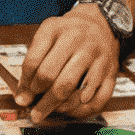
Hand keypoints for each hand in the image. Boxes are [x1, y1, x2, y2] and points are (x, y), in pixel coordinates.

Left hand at [17, 4, 118, 122]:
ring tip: (52, 110)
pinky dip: (82, 110)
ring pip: (74, 91)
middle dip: (41, 100)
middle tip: (36, 111)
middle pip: (52, 77)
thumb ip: (32, 64)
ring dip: (59, 107)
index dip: (26, 84)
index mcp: (55, 28)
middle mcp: (77, 39)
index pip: (33, 62)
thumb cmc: (68, 34)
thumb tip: (23, 98)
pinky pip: (96, 100)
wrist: (101, 23)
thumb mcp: (47, 37)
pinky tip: (72, 109)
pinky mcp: (111, 71)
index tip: (24, 96)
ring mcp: (96, 55)